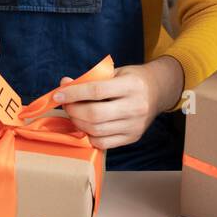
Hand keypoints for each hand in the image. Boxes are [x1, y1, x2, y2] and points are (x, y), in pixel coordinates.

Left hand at [51, 57, 183, 150]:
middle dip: (73, 110)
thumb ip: (89, 79)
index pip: (96, 90)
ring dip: (78, 123)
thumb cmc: (131, 80)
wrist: (158, 91)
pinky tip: (87, 126)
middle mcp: (136, 106)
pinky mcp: (133, 137)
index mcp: (131, 85)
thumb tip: (64, 84)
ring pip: (97, 130)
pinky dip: (89, 135)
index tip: (58, 94)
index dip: (73, 93)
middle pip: (95, 114)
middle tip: (66, 105)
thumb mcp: (114, 72)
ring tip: (75, 114)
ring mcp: (135, 125)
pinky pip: (103, 143)